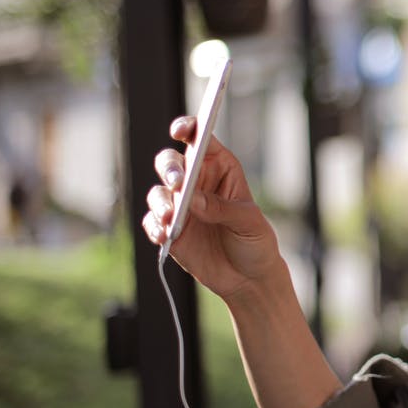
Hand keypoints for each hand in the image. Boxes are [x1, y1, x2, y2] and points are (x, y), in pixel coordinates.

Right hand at [142, 115, 284, 302]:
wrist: (248, 279)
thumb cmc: (256, 243)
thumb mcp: (249, 223)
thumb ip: (222, 209)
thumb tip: (193, 200)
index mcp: (221, 169)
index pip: (201, 140)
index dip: (188, 128)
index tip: (181, 131)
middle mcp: (197, 183)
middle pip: (171, 163)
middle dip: (170, 170)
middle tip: (179, 184)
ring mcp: (180, 206)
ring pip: (158, 193)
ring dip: (161, 203)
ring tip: (173, 218)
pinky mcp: (169, 229)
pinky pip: (152, 222)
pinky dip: (155, 226)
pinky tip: (165, 235)